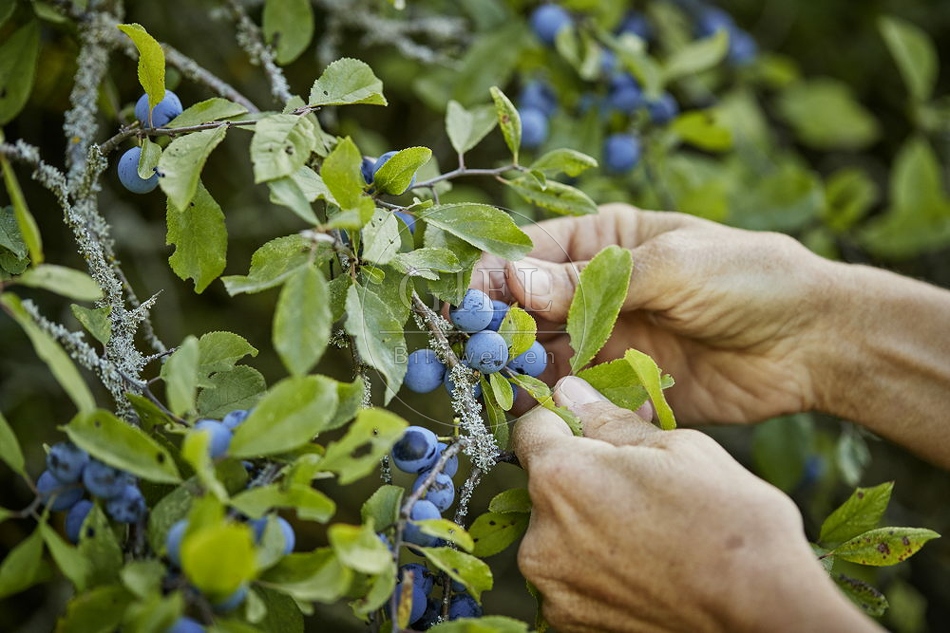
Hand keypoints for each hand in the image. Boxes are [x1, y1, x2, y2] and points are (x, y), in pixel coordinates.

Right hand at [473, 203, 837, 424]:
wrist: (813, 342)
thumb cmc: (747, 278)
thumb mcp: (671, 266)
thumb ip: (593, 283)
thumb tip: (513, 280)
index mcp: (601, 244)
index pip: (526, 255)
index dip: (490, 278)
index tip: (466, 307)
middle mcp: (592, 294)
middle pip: (522, 310)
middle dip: (495, 330)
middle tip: (476, 354)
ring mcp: (604, 342)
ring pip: (539, 356)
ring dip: (515, 370)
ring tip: (495, 386)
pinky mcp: (621, 388)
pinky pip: (572, 396)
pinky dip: (547, 404)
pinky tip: (532, 411)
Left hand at [513, 376, 881, 632]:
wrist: (765, 615)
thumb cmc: (730, 524)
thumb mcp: (677, 448)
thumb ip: (609, 421)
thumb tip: (571, 394)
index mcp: (561, 478)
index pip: (532, 429)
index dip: (563, 422)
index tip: (592, 428)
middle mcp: (541, 536)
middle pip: (546, 486)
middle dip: (583, 475)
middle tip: (639, 481)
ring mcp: (553, 588)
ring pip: (558, 534)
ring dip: (587, 524)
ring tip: (648, 529)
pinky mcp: (569, 623)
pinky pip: (571, 577)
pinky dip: (596, 568)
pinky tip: (643, 565)